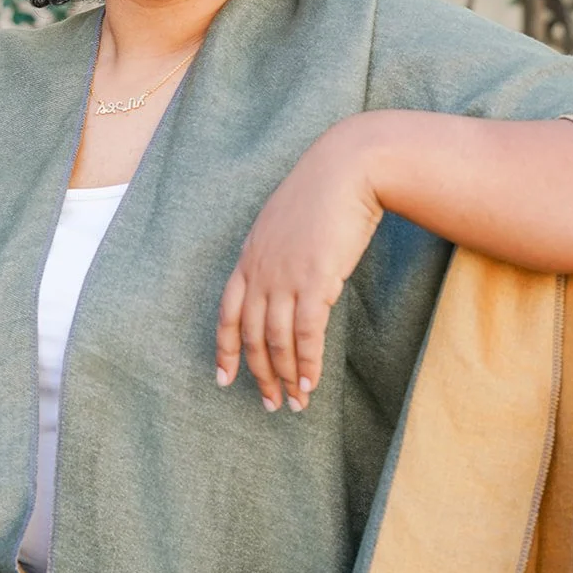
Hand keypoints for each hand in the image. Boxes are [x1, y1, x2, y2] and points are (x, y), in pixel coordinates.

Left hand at [215, 119, 383, 411]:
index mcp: (249, 256)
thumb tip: (290, 285)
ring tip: (296, 403)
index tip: (224, 379)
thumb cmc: (324, 192)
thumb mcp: (288, 224)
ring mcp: (286, 276)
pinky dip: (307, 364)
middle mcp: (261, 270)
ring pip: (277, 341)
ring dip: (286, 376)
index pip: (227, 313)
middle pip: (252, 335)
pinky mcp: (316, 280)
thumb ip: (280, 255)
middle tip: (270, 403)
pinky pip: (306, 335)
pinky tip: (311, 384)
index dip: (225, 349)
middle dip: (259, 374)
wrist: (348, 168)